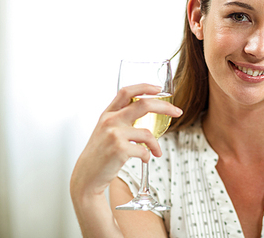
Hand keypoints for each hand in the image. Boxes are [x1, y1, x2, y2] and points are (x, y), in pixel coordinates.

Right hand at [70, 83, 182, 199]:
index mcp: (107, 114)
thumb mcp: (105, 130)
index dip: (144, 87)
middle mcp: (110, 121)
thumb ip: (121, 119)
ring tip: (156, 151)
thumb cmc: (99, 154)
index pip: (126, 92)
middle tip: (177, 112)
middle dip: (165, 107)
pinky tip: (145, 159)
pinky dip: (148, 156)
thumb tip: (147, 112)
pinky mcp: (119, 150)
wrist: (86, 177)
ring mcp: (114, 134)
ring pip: (147, 133)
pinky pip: (144, 150)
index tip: (159, 89)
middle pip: (143, 105)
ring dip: (156, 144)